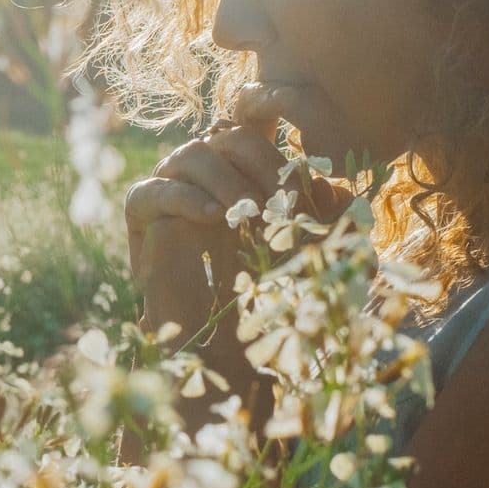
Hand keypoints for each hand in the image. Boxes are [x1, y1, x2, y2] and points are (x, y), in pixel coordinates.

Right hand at [123, 109, 356, 340]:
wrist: (229, 351)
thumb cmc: (273, 303)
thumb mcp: (315, 257)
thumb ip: (335, 225)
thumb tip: (345, 191)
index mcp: (245, 180)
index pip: (258, 136)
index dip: (279, 148)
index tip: (303, 187)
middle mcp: (209, 183)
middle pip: (227, 137)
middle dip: (260, 161)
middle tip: (281, 200)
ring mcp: (174, 198)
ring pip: (190, 153)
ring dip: (225, 176)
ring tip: (248, 211)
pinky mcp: (144, 225)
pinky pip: (149, 192)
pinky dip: (182, 196)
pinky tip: (213, 217)